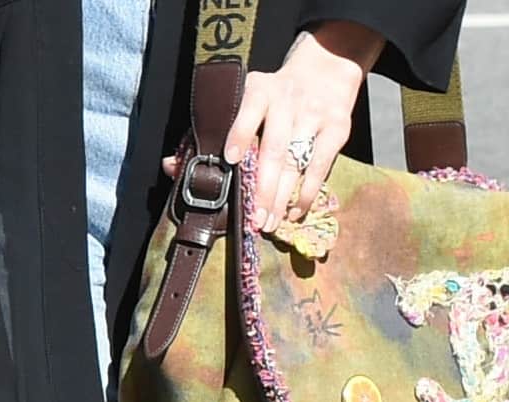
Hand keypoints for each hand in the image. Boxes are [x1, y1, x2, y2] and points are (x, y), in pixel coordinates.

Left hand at [162, 24, 383, 229]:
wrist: (326, 70)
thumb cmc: (275, 97)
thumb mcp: (245, 99)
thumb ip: (212, 131)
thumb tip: (171, 166)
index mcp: (259, 90)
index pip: (247, 111)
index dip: (239, 134)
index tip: (230, 159)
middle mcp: (287, 101)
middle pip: (274, 150)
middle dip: (262, 188)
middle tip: (254, 219)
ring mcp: (314, 116)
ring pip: (295, 164)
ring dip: (282, 198)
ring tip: (269, 224)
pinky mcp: (337, 130)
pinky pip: (320, 167)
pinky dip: (307, 193)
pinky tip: (294, 212)